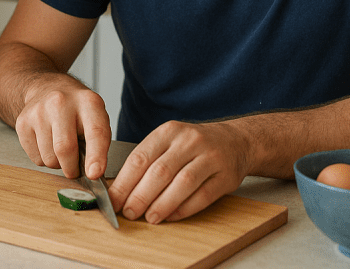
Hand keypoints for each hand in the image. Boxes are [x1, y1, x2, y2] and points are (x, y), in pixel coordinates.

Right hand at [14, 75, 112, 179]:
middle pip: (65, 149)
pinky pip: (36, 158)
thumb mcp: (96, 117)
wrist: (47, 89)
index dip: (96, 156)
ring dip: (57, 163)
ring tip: (61, 148)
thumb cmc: (77, 110)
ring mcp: (39, 111)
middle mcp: (61, 102)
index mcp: (88, 102)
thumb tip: (93, 173)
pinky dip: (44, 159)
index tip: (94, 174)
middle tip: (75, 168)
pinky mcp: (23, 122)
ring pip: (49, 158)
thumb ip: (99, 143)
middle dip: (72, 168)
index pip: (95, 132)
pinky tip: (48, 143)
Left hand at [108, 120, 249, 223]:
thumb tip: (120, 190)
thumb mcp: (168, 142)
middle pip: (160, 171)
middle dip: (140, 195)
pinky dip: (184, 208)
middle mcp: (189, 141)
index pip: (140, 157)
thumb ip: (147, 161)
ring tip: (149, 218)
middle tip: (129, 212)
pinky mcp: (226, 175)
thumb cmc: (193, 146)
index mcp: (168, 132)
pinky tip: (172, 216)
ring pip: (182, 183)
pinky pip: (203, 195)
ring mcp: (210, 157)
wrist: (235, 141)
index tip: (113, 200)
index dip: (124, 182)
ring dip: (162, 204)